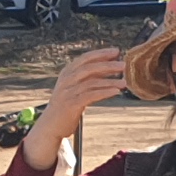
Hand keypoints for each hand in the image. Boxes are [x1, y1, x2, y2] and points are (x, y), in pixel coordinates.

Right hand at [22, 49, 127, 168]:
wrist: (51, 124)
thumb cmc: (67, 104)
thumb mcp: (76, 86)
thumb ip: (90, 77)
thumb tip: (110, 66)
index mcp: (68, 72)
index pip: (86, 58)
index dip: (101, 54)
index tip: (116, 51)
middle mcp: (67, 79)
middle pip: (89, 68)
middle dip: (108, 65)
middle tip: (123, 64)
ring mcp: (68, 91)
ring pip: (92, 82)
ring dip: (110, 81)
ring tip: (124, 82)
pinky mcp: (71, 104)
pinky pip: (91, 95)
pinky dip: (104, 92)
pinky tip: (116, 92)